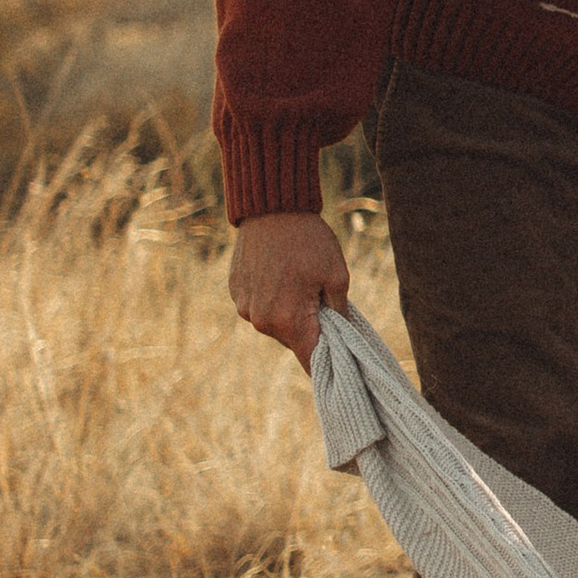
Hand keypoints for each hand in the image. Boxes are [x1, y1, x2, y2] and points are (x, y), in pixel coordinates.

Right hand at [228, 212, 350, 367]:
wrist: (271, 208)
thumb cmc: (309, 241)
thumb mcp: (337, 276)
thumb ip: (339, 313)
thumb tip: (342, 336)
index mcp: (289, 320)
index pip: (310, 360)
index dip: (328, 365)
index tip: (340, 369)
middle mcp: (262, 320)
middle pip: (293, 341)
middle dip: (310, 330)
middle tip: (323, 304)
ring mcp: (245, 307)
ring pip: (275, 324)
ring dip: (289, 313)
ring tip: (299, 283)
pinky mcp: (235, 292)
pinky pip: (259, 307)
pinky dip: (272, 299)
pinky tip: (280, 275)